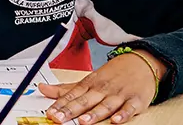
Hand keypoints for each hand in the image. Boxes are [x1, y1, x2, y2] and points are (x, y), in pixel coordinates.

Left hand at [39, 52, 164, 123]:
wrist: (141, 63)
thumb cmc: (112, 75)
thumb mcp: (87, 79)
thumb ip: (65, 89)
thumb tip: (42, 89)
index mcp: (89, 84)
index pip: (71, 95)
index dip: (59, 105)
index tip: (49, 113)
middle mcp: (103, 89)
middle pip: (85, 101)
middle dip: (71, 110)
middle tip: (59, 118)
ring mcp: (119, 95)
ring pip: (106, 106)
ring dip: (94, 113)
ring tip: (83, 121)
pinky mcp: (136, 100)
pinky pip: (130, 109)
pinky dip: (123, 115)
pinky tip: (116, 121)